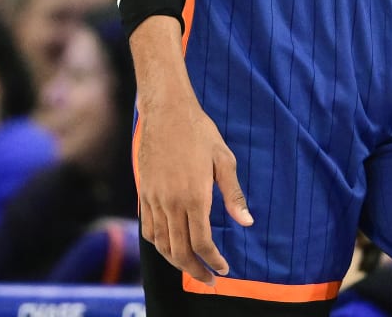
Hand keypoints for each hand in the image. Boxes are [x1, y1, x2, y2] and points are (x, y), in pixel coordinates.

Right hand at [136, 78, 254, 281]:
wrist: (166, 111)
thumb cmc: (200, 132)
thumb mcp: (224, 160)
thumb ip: (233, 195)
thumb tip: (246, 223)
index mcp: (195, 197)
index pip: (202, 243)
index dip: (213, 261)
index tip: (223, 269)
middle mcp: (172, 203)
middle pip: (180, 251)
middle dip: (195, 271)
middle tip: (209, 280)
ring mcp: (155, 199)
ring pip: (161, 244)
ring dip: (176, 262)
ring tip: (191, 268)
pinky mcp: (145, 193)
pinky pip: (149, 229)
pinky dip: (159, 245)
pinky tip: (170, 246)